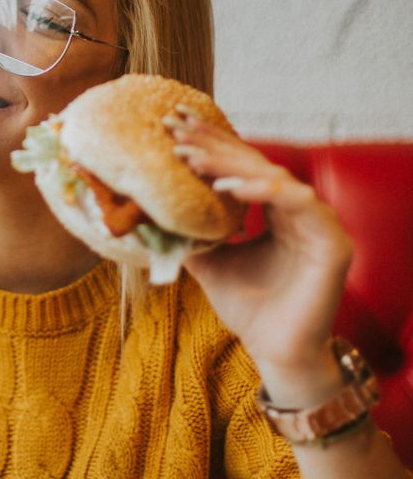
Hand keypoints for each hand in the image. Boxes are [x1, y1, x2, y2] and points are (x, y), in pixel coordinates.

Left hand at [168, 108, 353, 397]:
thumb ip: (189, 234)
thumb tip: (148, 212)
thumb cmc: (248, 308)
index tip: (173, 127)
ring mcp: (318, 223)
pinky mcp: (332, 242)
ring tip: (192, 159)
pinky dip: (261, 191)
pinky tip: (226, 188)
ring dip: (230, 164)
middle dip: (213, 144)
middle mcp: (297, 210)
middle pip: (254, 164)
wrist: (275, 352)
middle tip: (176, 128)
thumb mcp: (208, 263)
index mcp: (273, 211)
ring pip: (273, 177)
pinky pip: (298, 203)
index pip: (240, 168)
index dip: (209, 145)